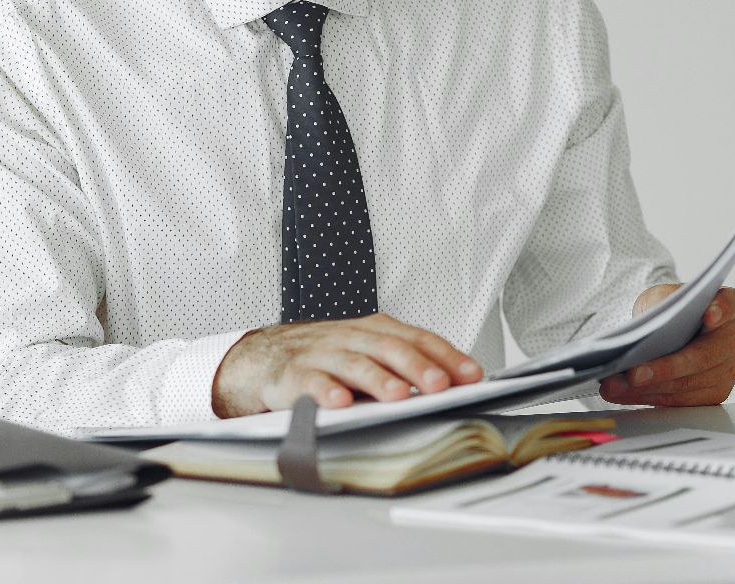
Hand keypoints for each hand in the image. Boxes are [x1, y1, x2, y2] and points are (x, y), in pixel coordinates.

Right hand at [211, 312, 484, 417]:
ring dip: (378, 379)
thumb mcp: (366, 355)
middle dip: (418, 367)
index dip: (446, 355)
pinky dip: (325, 391)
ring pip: (354, 363)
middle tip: (440, 385)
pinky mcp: (293, 374)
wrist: (263, 358)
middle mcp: (350, 337)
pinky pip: (310, 382)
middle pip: (389, 348)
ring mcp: (321, 354)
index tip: (471, 375)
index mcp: (373, 331)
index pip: (417, 339)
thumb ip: (401, 367)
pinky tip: (340, 403)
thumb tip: (452, 386)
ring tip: (399, 396)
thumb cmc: (325, 359)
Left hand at [598, 284, 734, 406]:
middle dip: (665, 367)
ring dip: (648, 388)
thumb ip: (662, 303)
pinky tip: (623, 393)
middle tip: (633, 373)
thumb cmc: (672, 309)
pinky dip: (647, 397)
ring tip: (615, 385)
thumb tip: (647, 323)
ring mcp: (729, 370)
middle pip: (702, 356)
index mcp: (734, 307)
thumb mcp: (663, 295)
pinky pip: (679, 400)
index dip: (720, 310)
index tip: (708, 314)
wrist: (674, 329)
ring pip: (687, 384)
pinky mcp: (714, 393)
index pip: (730, 306)